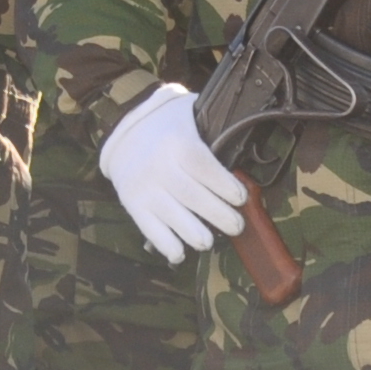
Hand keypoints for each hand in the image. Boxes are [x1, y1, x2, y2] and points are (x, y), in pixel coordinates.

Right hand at [100, 81, 251, 262]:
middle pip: (193, 196)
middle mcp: (159, 166)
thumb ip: (213, 132)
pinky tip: (180, 252)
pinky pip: (150, 230)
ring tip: (209, 240)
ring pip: (174, 217)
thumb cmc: (169, 127)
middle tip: (237, 225)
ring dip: (197, 235)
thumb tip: (246, 153)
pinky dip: (167, 245)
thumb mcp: (190, 117)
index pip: (204, 167)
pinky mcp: (133, 204)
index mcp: (177, 142)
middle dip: (220, 216)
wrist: (124, 133)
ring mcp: (145, 187)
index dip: (225, 185)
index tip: (241, 198)